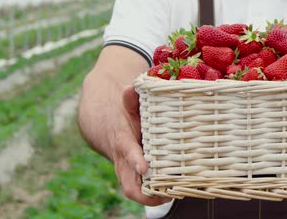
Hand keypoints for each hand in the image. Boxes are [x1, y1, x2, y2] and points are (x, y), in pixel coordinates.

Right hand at [112, 85, 171, 205]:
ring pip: (138, 192)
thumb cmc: (126, 118)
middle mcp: (124, 162)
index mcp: (123, 142)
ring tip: (175, 195)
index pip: (127, 152)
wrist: (109, 130)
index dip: (135, 160)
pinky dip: (159, 195)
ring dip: (155, 197)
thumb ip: (131, 98)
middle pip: (130, 186)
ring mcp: (130, 173)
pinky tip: (177, 192)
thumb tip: (131, 87)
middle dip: (146, 195)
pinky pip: (146, 192)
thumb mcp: (127, 107)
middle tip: (166, 194)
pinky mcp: (138, 178)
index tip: (145, 168)